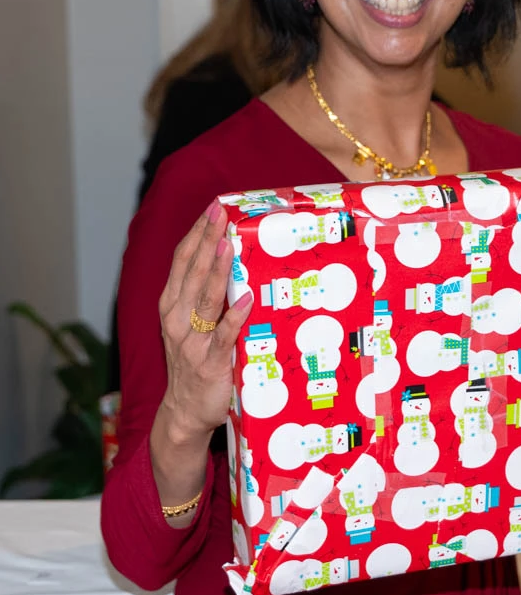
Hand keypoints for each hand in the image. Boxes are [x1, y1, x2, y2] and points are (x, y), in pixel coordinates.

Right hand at [158, 199, 252, 441]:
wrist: (185, 412)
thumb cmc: (194, 360)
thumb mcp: (192, 323)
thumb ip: (205, 294)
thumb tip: (232, 257)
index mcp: (172, 305)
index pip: (182, 262)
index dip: (196, 234)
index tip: (212, 209)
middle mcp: (177, 319)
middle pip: (193, 272)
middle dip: (206, 240)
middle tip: (220, 213)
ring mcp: (192, 342)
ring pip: (205, 299)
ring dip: (217, 270)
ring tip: (228, 245)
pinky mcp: (210, 364)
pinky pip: (223, 336)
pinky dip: (234, 317)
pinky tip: (247, 299)